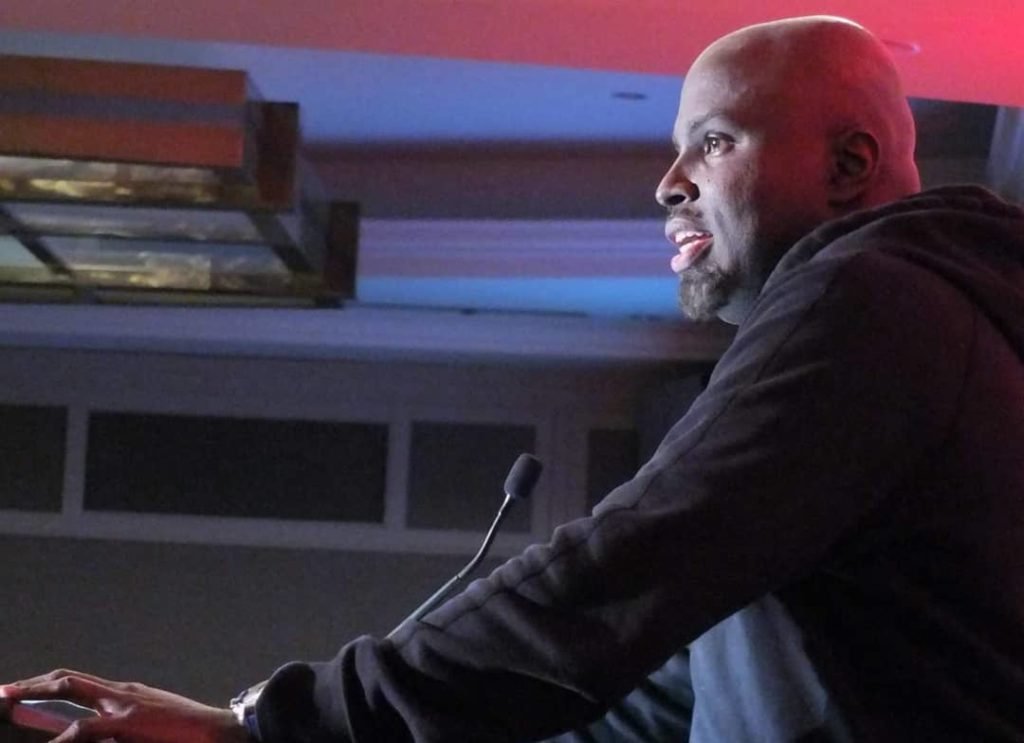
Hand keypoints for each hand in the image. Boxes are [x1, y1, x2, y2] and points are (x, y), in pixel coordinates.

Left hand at [0, 669, 249, 742]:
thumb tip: (88, 736)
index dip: (46, 685)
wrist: (217, 732)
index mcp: (124, 694)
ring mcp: (124, 705)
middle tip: (4, 691)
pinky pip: (87, 727)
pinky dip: (64, 736)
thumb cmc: (185, 734)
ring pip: (72, 692)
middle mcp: (120, 693)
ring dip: (38, 697)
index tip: (20, 691)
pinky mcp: (129, 723)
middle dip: (33, 684)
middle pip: (68, 679)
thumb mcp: (147, 726)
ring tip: (11, 703)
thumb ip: (118, 727)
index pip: (77, 683)